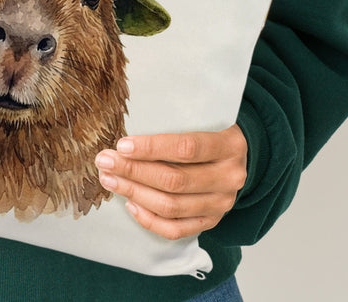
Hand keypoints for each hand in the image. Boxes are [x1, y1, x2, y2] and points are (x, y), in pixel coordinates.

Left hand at [94, 124, 247, 240]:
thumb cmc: (212, 130)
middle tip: (105, 161)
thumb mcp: (204, 117)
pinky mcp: (212, 221)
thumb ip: (175, 122)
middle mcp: (229, 177)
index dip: (152, 148)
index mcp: (229, 146)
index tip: (122, 145)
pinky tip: (130, 204)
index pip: (186, 148)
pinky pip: (177, 229)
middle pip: (174, 180)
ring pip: (172, 206)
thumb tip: (128, 135)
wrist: (242, 155)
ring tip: (110, 180)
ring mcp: (221, 203)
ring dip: (134, 193)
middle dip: (133, 171)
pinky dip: (150, 220)